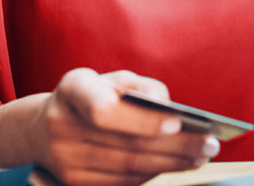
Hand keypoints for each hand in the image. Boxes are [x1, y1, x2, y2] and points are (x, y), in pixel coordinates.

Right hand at [30, 68, 218, 185]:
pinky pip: (122, 182)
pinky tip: (178, 164)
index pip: (104, 109)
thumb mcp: (114, 78)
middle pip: (126, 144)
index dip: (141, 119)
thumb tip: (168, 108)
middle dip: (175, 146)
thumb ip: (142, 87)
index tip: (177, 120)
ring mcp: (64, 159)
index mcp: (72, 89)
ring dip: (171, 164)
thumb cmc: (93, 95)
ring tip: (201, 156)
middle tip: (209, 145)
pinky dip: (153, 173)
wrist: (43, 127)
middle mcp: (61, 124)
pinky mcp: (72, 182)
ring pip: (128, 168)